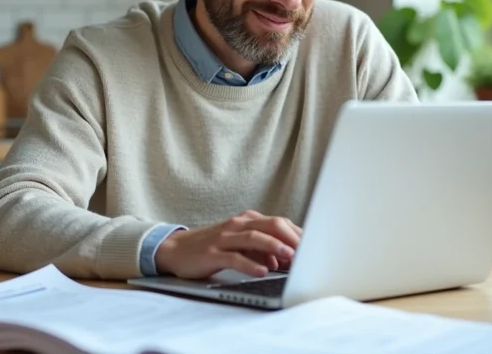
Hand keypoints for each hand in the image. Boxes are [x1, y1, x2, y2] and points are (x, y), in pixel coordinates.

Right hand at [154, 210, 301, 278]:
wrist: (176, 250)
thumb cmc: (213, 248)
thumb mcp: (240, 244)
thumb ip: (263, 248)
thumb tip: (288, 258)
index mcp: (246, 221)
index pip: (278, 223)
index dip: (297, 234)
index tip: (314, 247)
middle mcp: (236, 225)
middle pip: (269, 225)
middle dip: (291, 237)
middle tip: (308, 250)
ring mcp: (223, 238)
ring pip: (253, 238)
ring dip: (274, 247)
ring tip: (290, 258)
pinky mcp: (212, 254)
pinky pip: (234, 257)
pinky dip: (250, 264)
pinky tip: (262, 271)